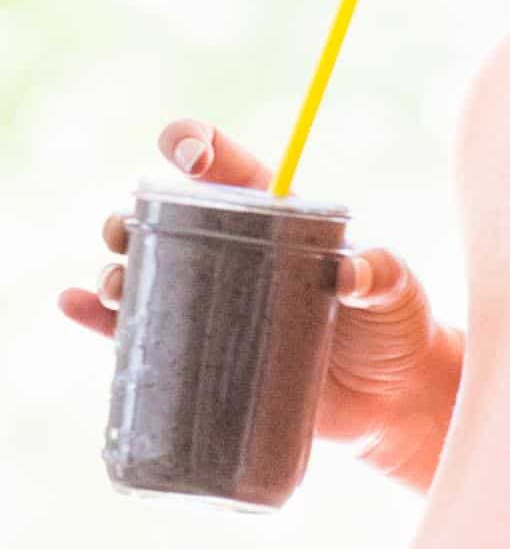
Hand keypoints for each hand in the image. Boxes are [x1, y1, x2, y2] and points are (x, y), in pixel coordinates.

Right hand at [57, 119, 440, 450]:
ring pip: (144, 275)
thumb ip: (380, 275)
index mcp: (276, 221)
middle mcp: (235, 256)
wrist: (394, 400)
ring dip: (115, 270)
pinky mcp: (203, 357)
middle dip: (133, 216)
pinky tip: (75, 305)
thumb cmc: (396, 328)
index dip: (199, 148)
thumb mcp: (396, 291)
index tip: (185, 150)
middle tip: (125, 229)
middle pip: (166, 221)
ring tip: (113, 280)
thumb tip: (350, 274)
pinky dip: (99, 320)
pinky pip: (138, 336)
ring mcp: (214, 307)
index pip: (230, 172)